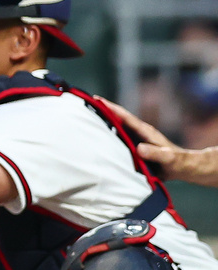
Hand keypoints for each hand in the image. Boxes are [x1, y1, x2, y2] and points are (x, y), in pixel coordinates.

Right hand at [96, 96, 217, 186]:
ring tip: (86, 121)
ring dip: (103, 124)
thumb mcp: (168, 158)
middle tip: (85, 106)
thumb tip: (139, 148)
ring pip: (117, 129)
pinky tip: (99, 142)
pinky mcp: (135, 149)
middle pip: (118, 119)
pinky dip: (108, 138)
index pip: (125, 117)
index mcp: (144, 131)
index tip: (97, 100)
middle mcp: (138, 133)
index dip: (111, 108)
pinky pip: (119, 141)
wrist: (185, 169)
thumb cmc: (179, 162)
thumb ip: (156, 154)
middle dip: (102, 112)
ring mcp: (136, 140)